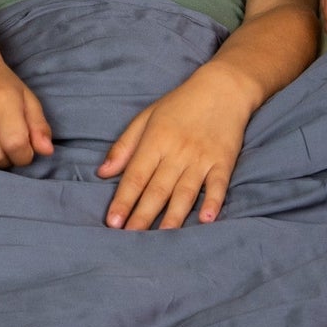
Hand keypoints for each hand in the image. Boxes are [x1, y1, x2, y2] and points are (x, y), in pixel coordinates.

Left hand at [97, 78, 248, 229]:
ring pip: (185, 191)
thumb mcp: (146, 118)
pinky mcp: (224, 161)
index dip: (123, 200)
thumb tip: (102, 173)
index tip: (112, 222)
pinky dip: (213, 202)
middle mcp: (177, 152)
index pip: (135, 176)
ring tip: (162, 236)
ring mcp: (202, 158)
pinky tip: (206, 219)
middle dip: (142, 215)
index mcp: (155, 141)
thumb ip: (124, 146)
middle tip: (130, 238)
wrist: (223, 88)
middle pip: (158, 189)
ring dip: (173, 215)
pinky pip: (218, 185)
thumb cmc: (179, 104)